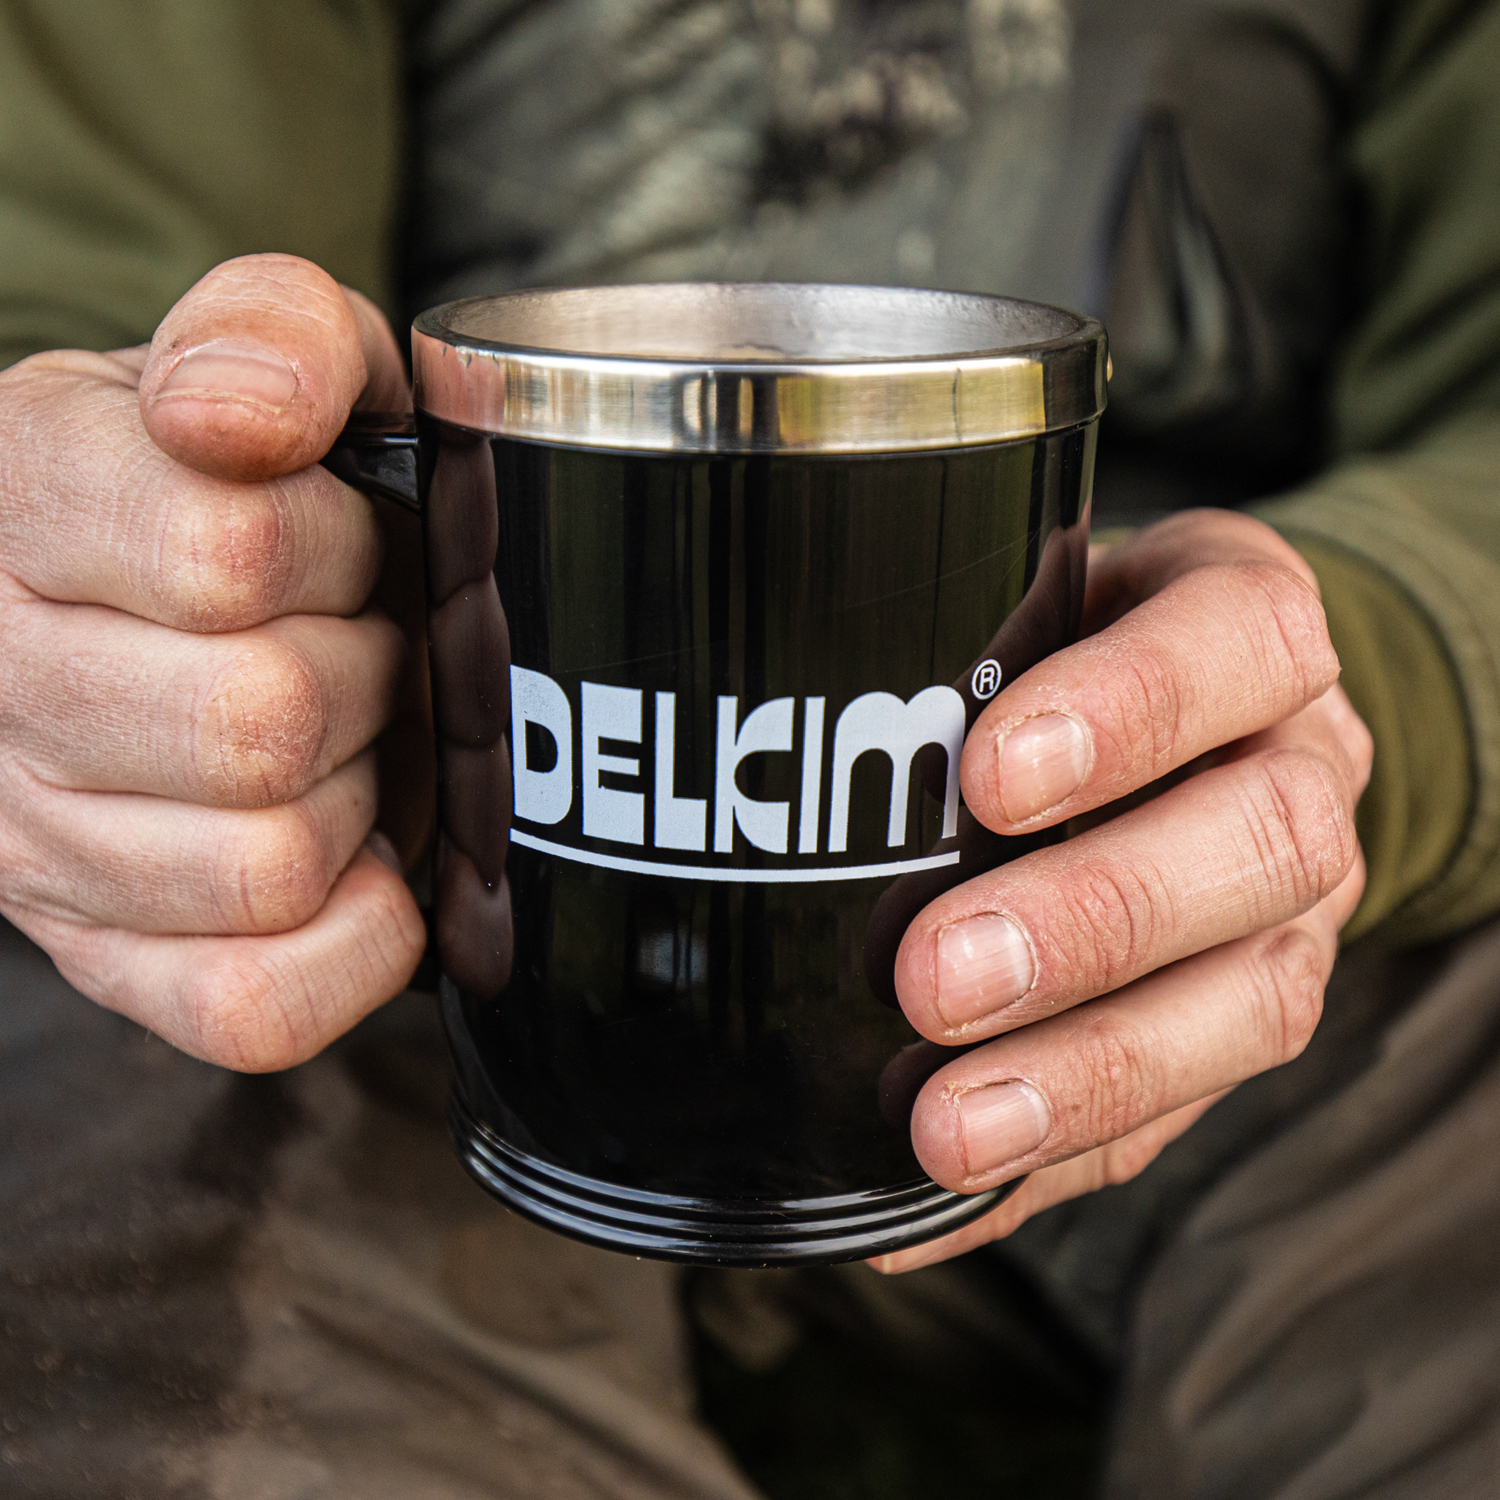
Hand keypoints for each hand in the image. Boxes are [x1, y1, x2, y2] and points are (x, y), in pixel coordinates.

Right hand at [0, 254, 425, 1069]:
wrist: (135, 595)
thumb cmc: (233, 485)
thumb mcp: (264, 360)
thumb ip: (272, 335)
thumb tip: (243, 418)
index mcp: (23, 497)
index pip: (226, 554)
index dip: (337, 550)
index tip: (338, 535)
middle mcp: (1, 679)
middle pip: (260, 725)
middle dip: (360, 673)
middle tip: (353, 640)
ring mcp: (38, 842)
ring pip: (265, 866)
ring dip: (352, 796)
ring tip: (337, 737)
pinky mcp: (109, 957)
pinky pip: (251, 1004)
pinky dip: (351, 944)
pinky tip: (358, 860)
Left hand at [875, 509, 1370, 1271]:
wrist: (1189, 722)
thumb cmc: (1072, 653)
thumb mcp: (1032, 598)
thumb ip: (955, 646)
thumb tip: (773, 764)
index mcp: (1249, 634)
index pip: (1242, 641)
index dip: (1130, 711)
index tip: (991, 776)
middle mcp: (1301, 770)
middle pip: (1263, 844)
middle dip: (1095, 921)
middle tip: (937, 978)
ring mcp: (1291, 912)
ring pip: (1253, 1002)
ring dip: (1088, 1074)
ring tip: (944, 1129)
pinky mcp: (1245, 1021)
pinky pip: (1180, 1117)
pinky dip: (1054, 1164)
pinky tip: (932, 1198)